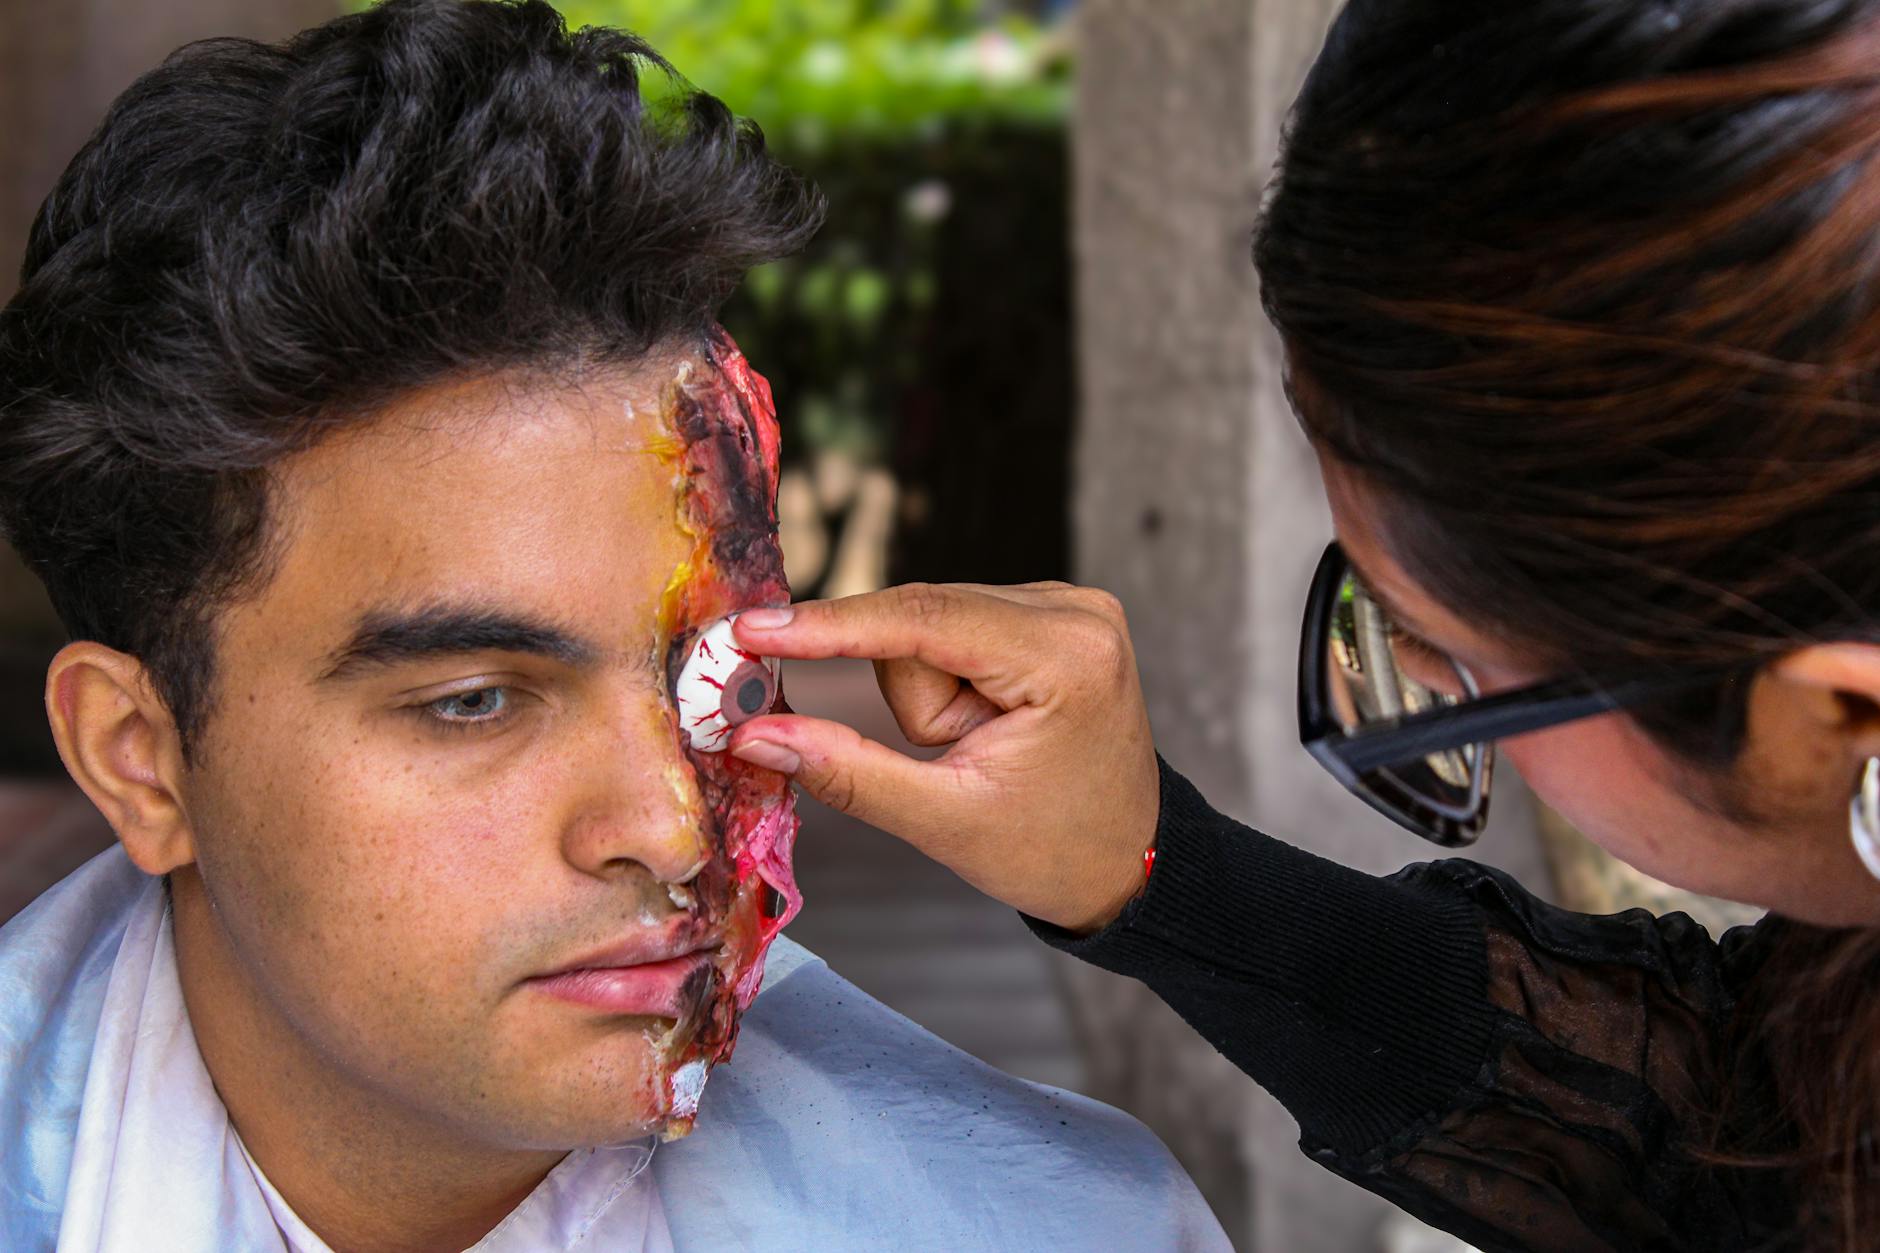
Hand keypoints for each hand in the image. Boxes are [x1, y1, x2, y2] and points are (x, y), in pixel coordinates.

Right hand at [728, 582, 1159, 932]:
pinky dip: (951, 680)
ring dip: (933, 695)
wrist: (1130, 861)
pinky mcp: (1055, 612)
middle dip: (914, 699)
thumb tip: (754, 732)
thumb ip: (847, 771)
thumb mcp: (945, 820)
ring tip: (981, 748)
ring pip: (931, 623)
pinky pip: (955, 627)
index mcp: (1065, 656)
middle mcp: (1075, 609)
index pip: (921, 619)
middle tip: (952, 758)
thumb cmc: (1052, 850)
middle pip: (921, 621)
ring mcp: (1069, 603)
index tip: (751, 629)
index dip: (828, 625)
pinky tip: (989, 726)